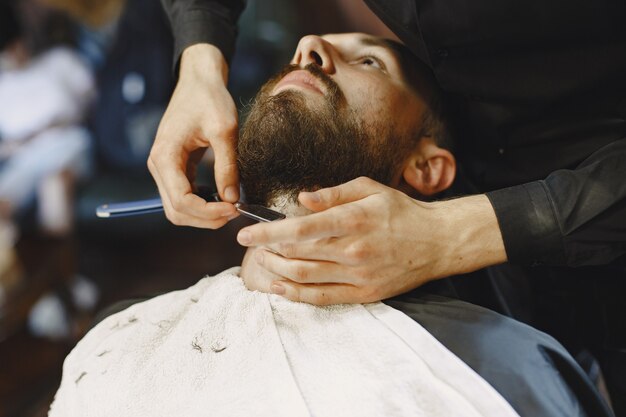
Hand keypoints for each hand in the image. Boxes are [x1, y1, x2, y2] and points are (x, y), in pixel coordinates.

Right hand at [148, 44, 238, 227]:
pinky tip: (221, 198)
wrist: (199, 79)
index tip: (234, 208)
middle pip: (176, 211)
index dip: (208, 212)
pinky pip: (183, 196)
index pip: (181, 201)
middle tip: (235, 211)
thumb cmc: (210, 99)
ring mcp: (163, 168)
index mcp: (165, 156)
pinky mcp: (173, 167)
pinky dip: (201, 204)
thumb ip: (228, 166)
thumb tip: (232, 199)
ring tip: (230, 206)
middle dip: (206, 218)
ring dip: (203, 214)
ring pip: (178, 208)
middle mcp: (158, 165)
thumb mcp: (225, 130)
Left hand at [237, 177, 506, 304]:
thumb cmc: (401, 211)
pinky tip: (279, 288)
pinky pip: (321, 298)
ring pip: (303, 278)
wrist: (438, 241)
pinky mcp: (364, 294)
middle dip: (266, 251)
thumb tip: (302, 198)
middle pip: (295, 255)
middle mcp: (353, 251)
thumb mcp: (370, 189)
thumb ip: (333, 194)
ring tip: (262, 263)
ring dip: (275, 272)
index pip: (299, 228)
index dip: (267, 232)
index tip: (245, 233)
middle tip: (253, 245)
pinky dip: (295, 295)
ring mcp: (358, 276)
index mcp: (352, 220)